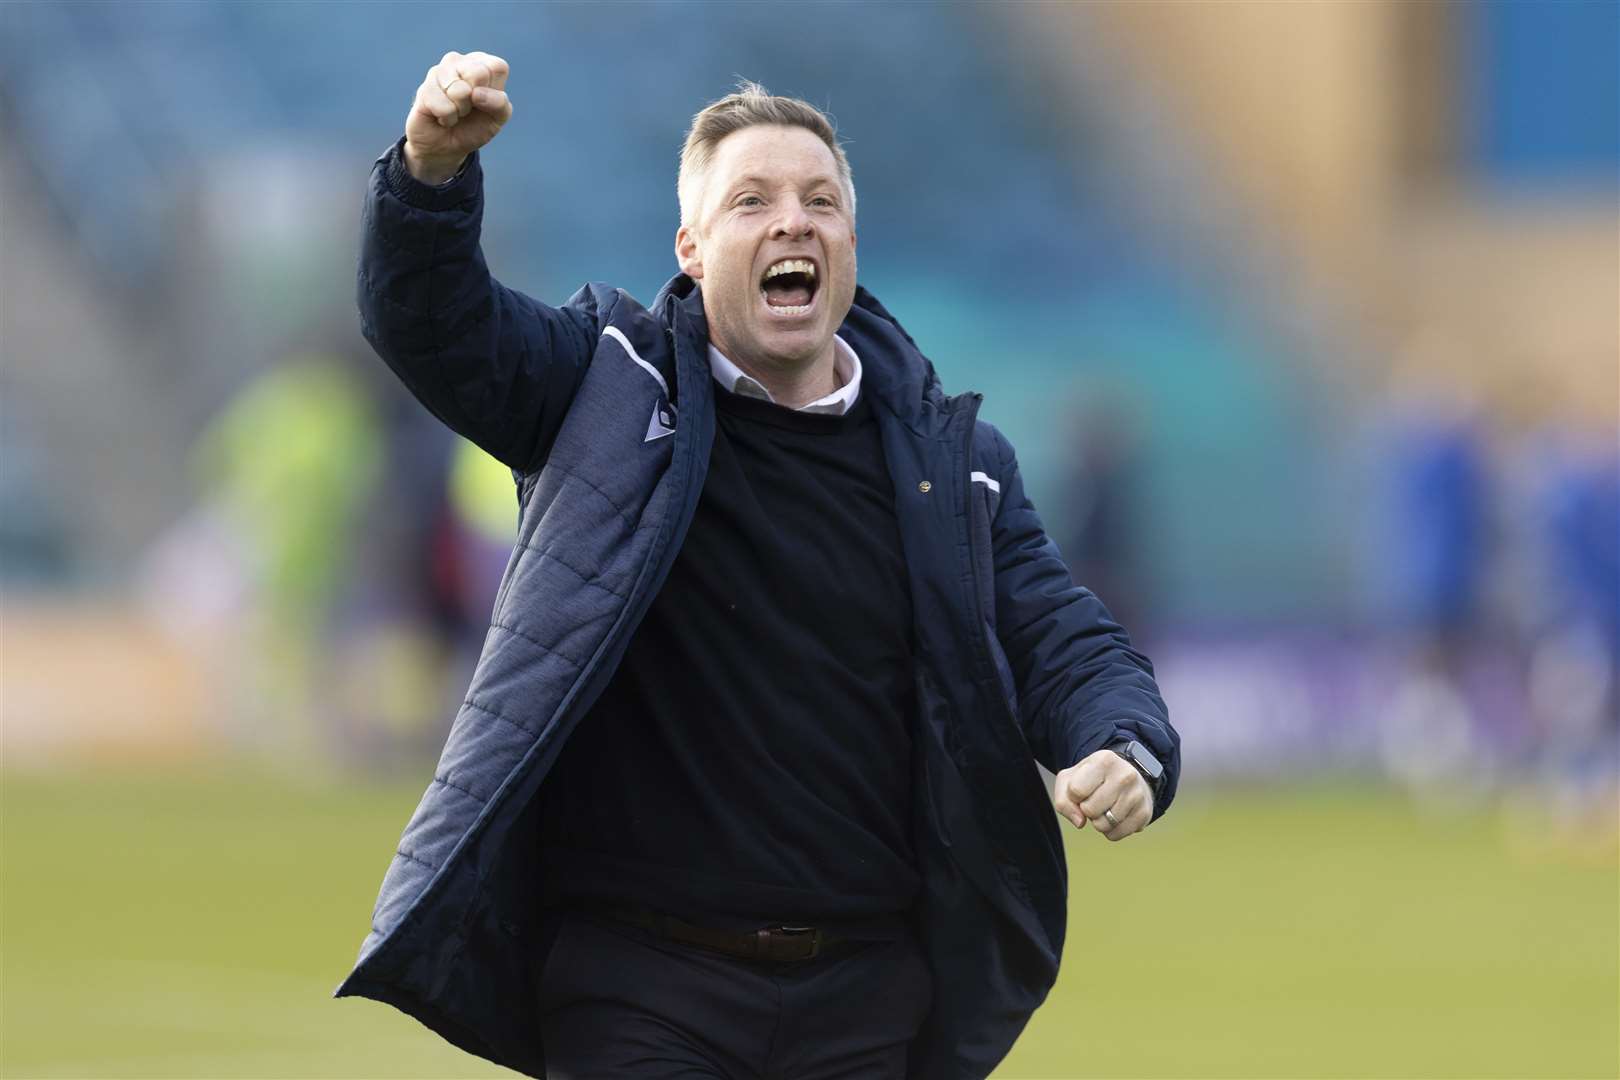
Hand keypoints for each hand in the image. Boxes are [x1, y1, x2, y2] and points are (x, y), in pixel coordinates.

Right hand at [403, 50, 513, 183]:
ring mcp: (439, 72)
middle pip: (478, 73)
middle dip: (476, 100)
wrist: (446, 147)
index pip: (498, 67)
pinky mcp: (424, 88)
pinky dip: (447, 119)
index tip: (485, 101)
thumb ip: (500, 103)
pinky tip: (441, 116)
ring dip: (460, 111)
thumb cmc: (474, 127)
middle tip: (469, 107)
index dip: (494, 91)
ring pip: (460, 90)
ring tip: (454, 112)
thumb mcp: (497, 118)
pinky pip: (444, 107)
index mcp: (482, 64)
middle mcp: (459, 62)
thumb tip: (476, 93)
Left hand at [1052, 747, 1152, 840]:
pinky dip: (1110, 831)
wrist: (1125, 777)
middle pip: (1089, 810)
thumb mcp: (1070, 779)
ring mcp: (1137, 795)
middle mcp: (1125, 775)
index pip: (1076, 790)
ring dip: (1098, 821)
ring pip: (1103, 825)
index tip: (1083, 788)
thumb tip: (1080, 822)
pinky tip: (1115, 816)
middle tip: (1095, 799)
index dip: (1074, 795)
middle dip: (1086, 809)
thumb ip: (1063, 801)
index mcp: (1104, 760)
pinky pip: (1115, 835)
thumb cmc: (1092, 779)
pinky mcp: (1145, 813)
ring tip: (1105, 806)